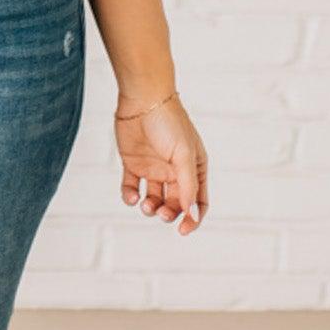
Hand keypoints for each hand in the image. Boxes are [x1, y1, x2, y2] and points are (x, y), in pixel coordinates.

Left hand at [114, 89, 206, 233]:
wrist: (142, 99)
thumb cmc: (169, 123)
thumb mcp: (184, 155)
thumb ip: (188, 186)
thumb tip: (191, 214)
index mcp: (194, 168)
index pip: (198, 201)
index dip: (193, 218)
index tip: (182, 230)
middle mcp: (175, 171)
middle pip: (175, 204)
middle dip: (169, 213)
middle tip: (161, 212)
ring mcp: (154, 168)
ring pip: (154, 200)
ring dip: (150, 208)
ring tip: (145, 204)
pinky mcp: (134, 165)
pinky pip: (132, 189)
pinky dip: (130, 197)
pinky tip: (131, 196)